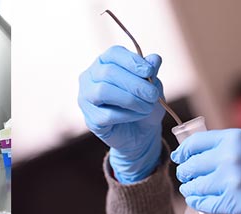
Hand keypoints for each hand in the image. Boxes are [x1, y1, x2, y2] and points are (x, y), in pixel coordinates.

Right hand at [77, 45, 163, 183]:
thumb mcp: (153, 86)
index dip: (131, 61)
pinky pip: (107, 114)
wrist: (141, 132)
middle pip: (108, 72)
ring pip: (103, 91)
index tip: (149, 71)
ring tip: (147, 107)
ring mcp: (86, 98)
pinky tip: (137, 116)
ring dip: (130, 99)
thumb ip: (152, 72)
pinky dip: (127, 115)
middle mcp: (91, 77)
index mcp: (105, 63)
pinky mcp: (90, 118)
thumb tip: (154, 59)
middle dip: (135, 83)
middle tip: (153, 94)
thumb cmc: (144, 103)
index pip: (113, 53)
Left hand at [171, 129, 240, 213]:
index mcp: (234, 138)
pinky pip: (206, 204)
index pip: (195, 144)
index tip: (180, 157)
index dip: (184, 152)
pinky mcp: (236, 203)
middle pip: (192, 166)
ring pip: (195, 187)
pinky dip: (198, 203)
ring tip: (190, 189)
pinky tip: (198, 200)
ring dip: (190, 189)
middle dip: (185, 172)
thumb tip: (198, 152)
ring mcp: (232, 182)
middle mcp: (230, 158)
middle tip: (185, 176)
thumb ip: (227, 145)